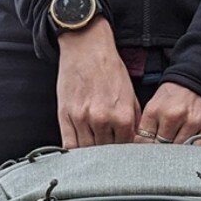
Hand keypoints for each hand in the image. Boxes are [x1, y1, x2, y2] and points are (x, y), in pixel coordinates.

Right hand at [56, 18, 139, 147]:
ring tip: (95, 147)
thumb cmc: (109, 68)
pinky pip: (69, 145)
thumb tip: (135, 141)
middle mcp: (102, 119)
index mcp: (122, 115)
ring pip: (88, 150)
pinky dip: (75, 150)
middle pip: (107, 152)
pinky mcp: (65, 116)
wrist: (86, 47)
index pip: (126, 147)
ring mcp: (81, 119)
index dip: (125, 151)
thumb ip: (133, 120)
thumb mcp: (130, 93)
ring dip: (92, 151)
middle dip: (109, 152)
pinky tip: (80, 149)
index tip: (123, 151)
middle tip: (108, 149)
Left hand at [136, 82, 200, 145]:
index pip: (145, 140)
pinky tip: (191, 140)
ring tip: (179, 139)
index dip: (146, 146)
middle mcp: (173, 116)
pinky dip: (193, 148)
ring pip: (179, 150)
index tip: (151, 145)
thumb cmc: (176, 94)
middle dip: (162, 147)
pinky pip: (197, 148)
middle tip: (165, 142)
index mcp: (156, 110)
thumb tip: (141, 147)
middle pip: (162, 147)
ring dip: (178, 149)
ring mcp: (192, 122)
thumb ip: (147, 125)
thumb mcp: (155, 103)